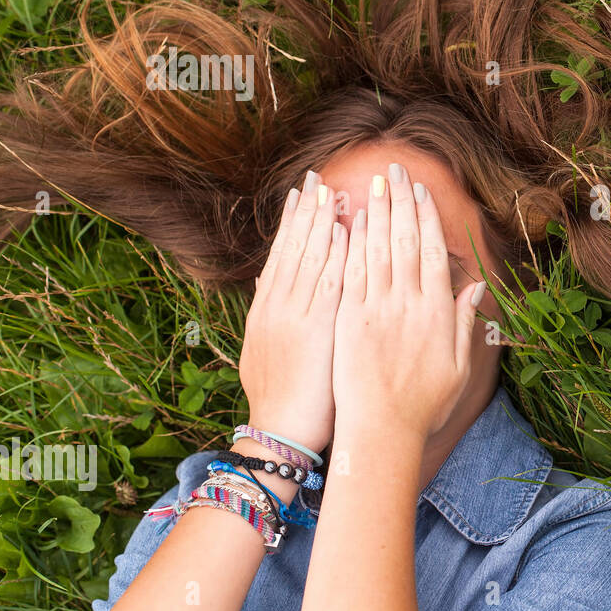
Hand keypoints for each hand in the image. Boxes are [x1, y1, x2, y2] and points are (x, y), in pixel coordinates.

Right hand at [238, 170, 345, 454]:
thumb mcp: (268, 347)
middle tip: (315, 178)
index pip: (283, 255)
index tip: (304, 193)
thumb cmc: (285, 395)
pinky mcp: (314, 329)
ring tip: (330, 189)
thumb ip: (273, 310)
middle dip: (305, 211)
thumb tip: (272, 276)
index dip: (293, 222)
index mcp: (268, 309)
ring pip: (309, 257)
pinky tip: (342, 229)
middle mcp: (278, 306)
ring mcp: (294, 315)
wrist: (280, 432)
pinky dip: (333, 254)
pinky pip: (326, 282)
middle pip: (293, 248)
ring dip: (320, 221)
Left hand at [331, 163, 484, 444]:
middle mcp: (407, 304)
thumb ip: (465, 321)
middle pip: (403, 240)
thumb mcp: (458, 365)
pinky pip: (350, 273)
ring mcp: (375, 310)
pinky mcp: (348, 320)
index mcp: (436, 312)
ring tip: (372, 183)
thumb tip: (476, 284)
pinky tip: (348, 222)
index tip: (419, 190)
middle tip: (394, 170)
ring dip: (374, 213)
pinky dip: (350, 245)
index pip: (430, 250)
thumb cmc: (424, 403)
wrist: (381, 432)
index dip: (424, 216)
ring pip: (375, 250)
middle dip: (399, 201)